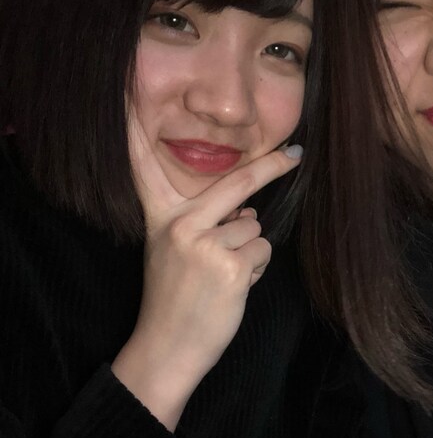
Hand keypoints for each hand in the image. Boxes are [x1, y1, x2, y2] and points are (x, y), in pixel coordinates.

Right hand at [112, 123, 301, 429]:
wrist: (167, 349)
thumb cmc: (175, 301)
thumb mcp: (178, 254)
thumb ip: (208, 226)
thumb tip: (250, 211)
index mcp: (162, 219)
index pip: (145, 169)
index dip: (137, 131)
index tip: (132, 88)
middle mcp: (181, 226)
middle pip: (235, 183)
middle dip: (271, 167)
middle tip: (295, 153)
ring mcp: (206, 245)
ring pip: (255, 229)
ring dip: (251, 253)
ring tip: (224, 278)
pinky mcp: (231, 267)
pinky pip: (263, 252)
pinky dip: (256, 270)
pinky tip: (233, 288)